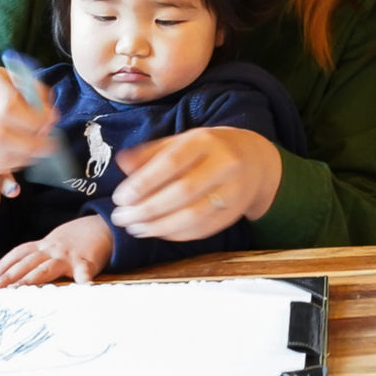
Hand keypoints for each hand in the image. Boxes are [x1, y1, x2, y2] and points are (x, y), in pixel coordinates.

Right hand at [0, 59, 60, 178]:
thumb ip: (27, 90)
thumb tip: (51, 114)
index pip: (8, 106)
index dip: (34, 120)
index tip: (50, 123)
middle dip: (30, 146)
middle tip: (48, 147)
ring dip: (18, 160)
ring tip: (32, 155)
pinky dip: (0, 168)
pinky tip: (11, 160)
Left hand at [0, 215, 114, 286]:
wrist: (103, 226)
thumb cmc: (77, 239)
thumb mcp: (55, 242)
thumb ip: (41, 254)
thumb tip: (20, 269)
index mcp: (45, 246)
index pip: (20, 253)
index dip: (5, 263)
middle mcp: (53, 250)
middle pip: (28, 263)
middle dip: (10, 276)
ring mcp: (69, 257)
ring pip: (46, 269)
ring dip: (31, 280)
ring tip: (18, 290)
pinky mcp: (87, 263)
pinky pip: (83, 273)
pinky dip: (81, 282)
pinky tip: (79, 290)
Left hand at [109, 128, 285, 241]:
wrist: (254, 160)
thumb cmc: (209, 150)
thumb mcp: (181, 141)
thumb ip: (151, 152)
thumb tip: (122, 164)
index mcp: (206, 141)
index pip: (172, 162)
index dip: (143, 183)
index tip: (120, 197)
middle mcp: (224, 164)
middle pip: (182, 192)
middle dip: (147, 209)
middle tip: (121, 218)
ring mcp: (233, 190)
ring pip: (194, 215)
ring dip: (159, 227)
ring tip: (136, 228)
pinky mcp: (235, 212)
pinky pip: (203, 229)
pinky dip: (176, 234)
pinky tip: (157, 232)